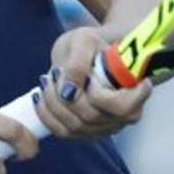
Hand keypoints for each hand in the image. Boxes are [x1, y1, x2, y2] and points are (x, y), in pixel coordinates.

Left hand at [34, 27, 152, 139]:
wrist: (84, 53)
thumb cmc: (90, 45)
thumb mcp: (84, 41)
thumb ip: (78, 62)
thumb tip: (69, 90)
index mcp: (134, 90)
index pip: (123, 107)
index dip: (101, 96)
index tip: (89, 77)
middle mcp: (124, 115)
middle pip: (92, 117)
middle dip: (66, 95)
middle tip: (55, 72)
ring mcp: (105, 127)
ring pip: (75, 126)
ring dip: (53, 102)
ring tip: (47, 79)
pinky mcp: (86, 133)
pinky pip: (63, 132)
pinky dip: (46, 114)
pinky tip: (39, 97)